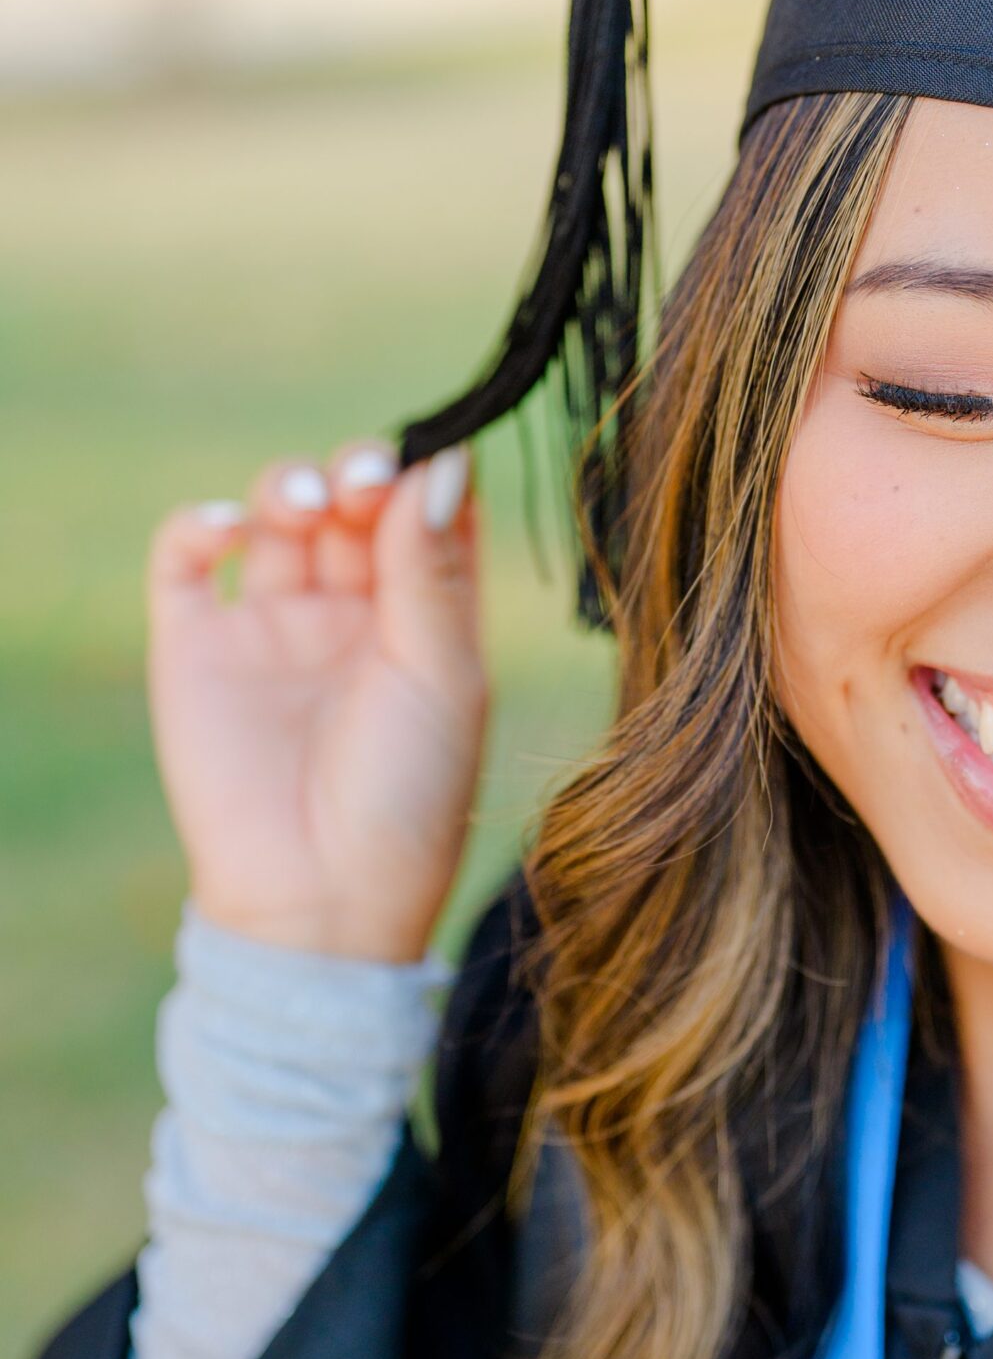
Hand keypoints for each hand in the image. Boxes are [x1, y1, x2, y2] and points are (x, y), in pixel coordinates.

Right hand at [147, 439, 488, 962]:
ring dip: (291, 485)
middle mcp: (350, 611)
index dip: (427, 472)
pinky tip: (230, 531)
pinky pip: (186, 559)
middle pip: (353, 500)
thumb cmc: (406, 798)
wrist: (319, 901)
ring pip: (277, 513)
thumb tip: (440, 463)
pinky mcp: (197, 646)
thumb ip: (434, 573)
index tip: (431, 457)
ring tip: (311, 503)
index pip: (426, 513)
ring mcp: (272, 624)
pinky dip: (199, 525)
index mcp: (423, 617)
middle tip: (367, 482)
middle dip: (361, 470)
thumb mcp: (441, 678)